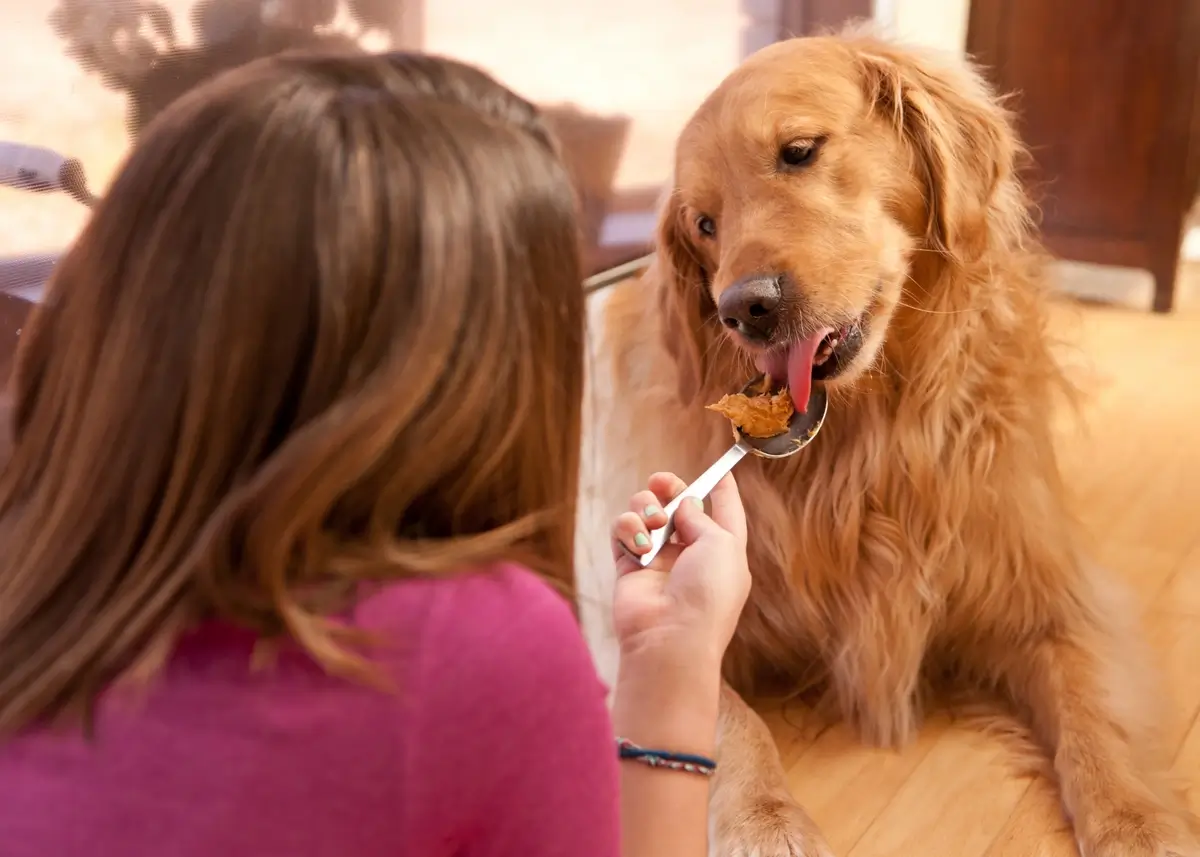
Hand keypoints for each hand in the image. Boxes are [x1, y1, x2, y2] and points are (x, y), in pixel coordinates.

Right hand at [610, 471, 750, 669]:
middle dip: (669, 488)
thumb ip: (701, 517)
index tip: (721, 469)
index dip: (723, 490)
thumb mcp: (722, 545)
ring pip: (645, 513)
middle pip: (678, 507)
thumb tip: (683, 506)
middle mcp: (691, 554)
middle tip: (661, 481)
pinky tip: (637, 543)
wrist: (670, 637)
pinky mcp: (629, 566)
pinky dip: (627, 529)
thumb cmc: (707, 594)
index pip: (725, 513)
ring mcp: (658, 560)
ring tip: (652, 523)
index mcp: (723, 551)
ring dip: (646, 508)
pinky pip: (622, 532)